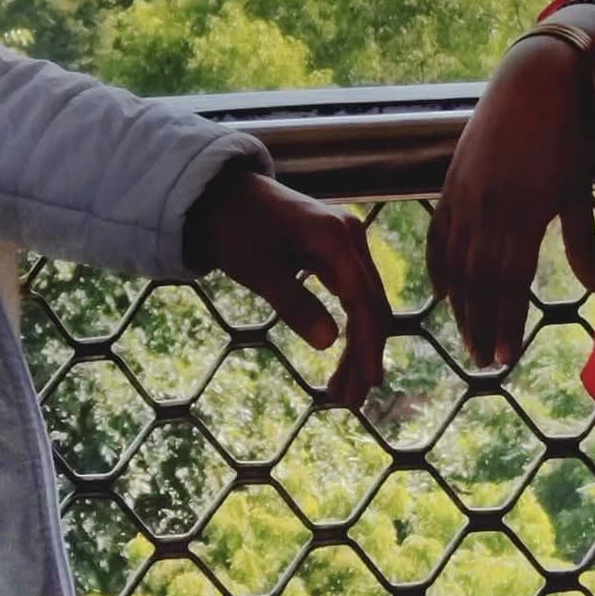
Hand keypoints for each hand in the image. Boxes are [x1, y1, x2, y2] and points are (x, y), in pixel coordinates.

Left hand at [184, 166, 391, 408]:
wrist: (223, 193)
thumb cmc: (236, 229)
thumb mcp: (259, 271)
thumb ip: (295, 304)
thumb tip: (331, 342)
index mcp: (335, 238)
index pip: (362, 301)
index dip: (367, 345)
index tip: (365, 384)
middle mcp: (351, 236)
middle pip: (371, 304)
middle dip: (363, 354)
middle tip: (348, 402)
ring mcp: (348, 241)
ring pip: (365, 302)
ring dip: (358, 345)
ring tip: (342, 391)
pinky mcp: (338, 249)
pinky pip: (353, 292)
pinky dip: (349, 325)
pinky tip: (342, 354)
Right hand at [427, 37, 594, 369]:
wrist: (528, 86)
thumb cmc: (562, 138)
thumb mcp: (578, 189)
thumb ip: (581, 240)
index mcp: (522, 216)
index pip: (510, 283)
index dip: (506, 322)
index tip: (505, 357)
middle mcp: (488, 212)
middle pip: (479, 281)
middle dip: (481, 324)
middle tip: (484, 361)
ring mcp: (464, 198)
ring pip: (456, 263)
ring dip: (460, 304)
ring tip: (465, 337)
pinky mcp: (451, 183)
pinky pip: (439, 234)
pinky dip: (438, 266)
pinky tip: (441, 292)